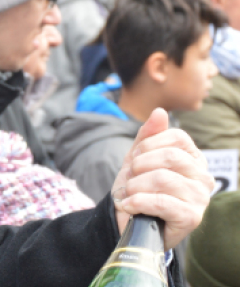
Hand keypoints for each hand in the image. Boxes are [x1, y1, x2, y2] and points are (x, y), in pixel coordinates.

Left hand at [110, 108, 212, 248]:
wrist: (128, 221)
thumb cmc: (137, 188)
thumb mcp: (138, 158)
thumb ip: (148, 135)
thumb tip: (159, 112)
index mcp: (193, 158)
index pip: (176, 137)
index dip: (148, 145)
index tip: (135, 159)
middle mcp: (203, 177)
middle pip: (170, 157)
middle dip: (139, 166)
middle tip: (130, 179)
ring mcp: (200, 198)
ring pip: (163, 179)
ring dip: (135, 186)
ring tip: (130, 193)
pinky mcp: (191, 218)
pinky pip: (160, 202)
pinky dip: (137, 202)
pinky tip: (130, 205)